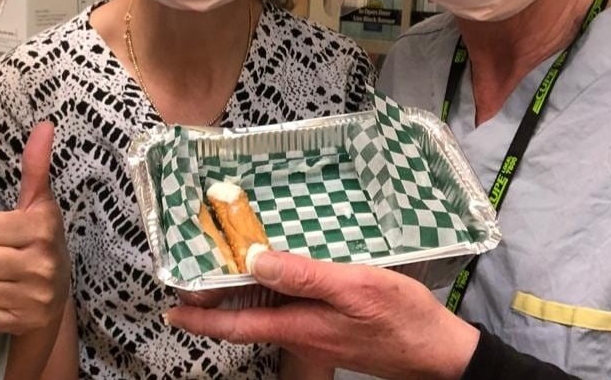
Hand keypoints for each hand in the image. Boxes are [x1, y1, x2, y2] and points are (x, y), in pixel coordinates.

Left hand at [0, 121, 69, 334]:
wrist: (57, 297)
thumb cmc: (41, 242)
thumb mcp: (39, 205)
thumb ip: (35, 167)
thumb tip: (44, 124)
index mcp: (42, 227)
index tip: (4, 233)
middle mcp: (42, 262)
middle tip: (2, 257)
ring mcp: (35, 296)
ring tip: (5, 278)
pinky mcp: (25, 322)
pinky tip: (9, 299)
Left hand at [165, 251, 478, 379]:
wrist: (439, 351)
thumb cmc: (402, 319)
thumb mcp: (355, 288)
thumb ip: (304, 275)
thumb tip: (255, 260)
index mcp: (299, 326)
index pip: (236, 324)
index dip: (200, 318)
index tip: (171, 308)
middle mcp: (301, 333)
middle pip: (246, 319)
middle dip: (214, 304)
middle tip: (189, 281)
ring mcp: (316, 333)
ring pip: (267, 314)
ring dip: (241, 296)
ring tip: (222, 271)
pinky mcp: (332, 327)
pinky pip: (290, 310)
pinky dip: (272, 293)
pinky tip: (277, 274)